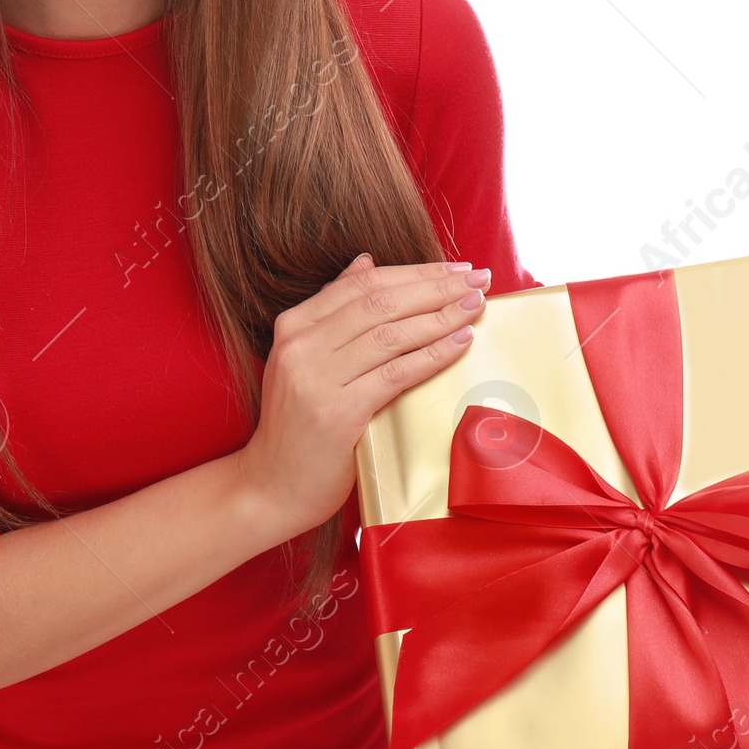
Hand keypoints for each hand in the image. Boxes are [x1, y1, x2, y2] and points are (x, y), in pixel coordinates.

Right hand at [233, 252, 490, 540]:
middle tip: (477, 278)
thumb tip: (366, 262)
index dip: (414, 271)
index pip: (362, 283)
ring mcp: (316, 378)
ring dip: (441, 316)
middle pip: (380, 301)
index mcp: (294, 325)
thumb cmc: (298, 425)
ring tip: (475, 306)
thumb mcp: (305, 358)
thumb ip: (333, 312)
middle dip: (435, 286)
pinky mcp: (338, 413)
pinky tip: (460, 343)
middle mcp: (301, 344)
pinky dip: (433, 354)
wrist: (271, 486)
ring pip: (392, 333)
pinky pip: (396, 373)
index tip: (453, 267)